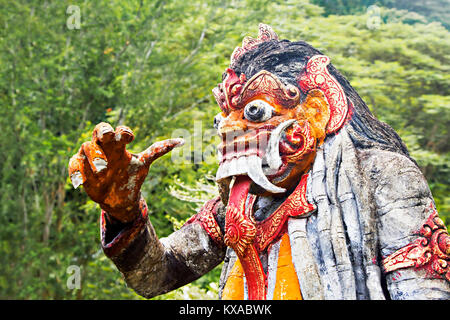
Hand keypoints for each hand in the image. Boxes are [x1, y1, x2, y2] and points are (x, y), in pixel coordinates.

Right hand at [68, 122, 183, 222]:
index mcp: (118, 145)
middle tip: (107, 136)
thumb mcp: (144, 163)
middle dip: (102, 131)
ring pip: (87, 146)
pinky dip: (75, 170)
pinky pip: (74, 164)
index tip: (130, 138)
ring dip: (94, 156)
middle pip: (99, 130)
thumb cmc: (132, 178)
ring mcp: (91, 159)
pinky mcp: (82, 170)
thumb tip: (182, 140)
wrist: (121, 200)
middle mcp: (104, 149)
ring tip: (103, 169)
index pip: (118, 130)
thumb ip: (158, 150)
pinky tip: (80, 180)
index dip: (123, 131)